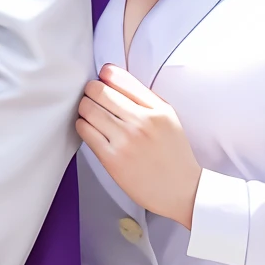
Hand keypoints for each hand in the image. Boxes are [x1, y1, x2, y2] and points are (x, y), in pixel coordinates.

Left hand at [77, 64, 201, 228]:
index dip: (105, 74)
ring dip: (84, 108)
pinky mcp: (112, 159)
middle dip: (91, 91)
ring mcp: (126, 140)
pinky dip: (82, 126)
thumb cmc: (174, 156)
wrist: (182, 190)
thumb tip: (113, 79)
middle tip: (92, 97)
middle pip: (99, 91)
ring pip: (88, 109)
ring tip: (90, 114)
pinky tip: (89, 129)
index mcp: (157, 109)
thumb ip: (145, 98)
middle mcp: (141, 121)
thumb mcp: (169, 118)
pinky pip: (85, 131)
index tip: (102, 78)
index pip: (120, 78)